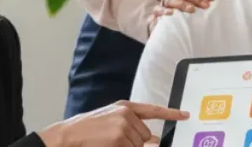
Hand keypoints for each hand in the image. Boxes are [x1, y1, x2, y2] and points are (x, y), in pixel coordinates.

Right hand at [38, 100, 188, 146]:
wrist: (66, 136)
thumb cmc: (86, 131)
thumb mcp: (109, 122)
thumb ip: (130, 126)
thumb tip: (152, 140)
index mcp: (124, 107)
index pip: (153, 110)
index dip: (171, 113)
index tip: (185, 115)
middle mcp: (126, 114)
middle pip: (145, 137)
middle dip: (134, 143)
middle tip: (113, 141)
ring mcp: (123, 126)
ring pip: (138, 146)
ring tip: (107, 143)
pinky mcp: (119, 139)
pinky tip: (107, 146)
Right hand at [148, 0, 214, 33]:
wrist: (159, 27)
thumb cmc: (177, 19)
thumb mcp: (188, 11)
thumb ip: (198, 6)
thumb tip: (213, 2)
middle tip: (206, 5)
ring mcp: (164, 4)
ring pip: (173, 0)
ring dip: (183, 4)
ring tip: (192, 9)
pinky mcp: (156, 13)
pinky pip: (158, 10)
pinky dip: (164, 11)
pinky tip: (171, 13)